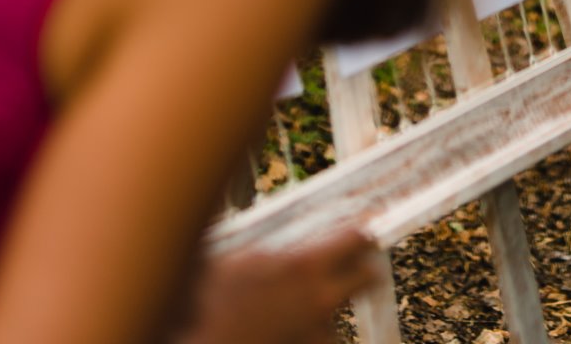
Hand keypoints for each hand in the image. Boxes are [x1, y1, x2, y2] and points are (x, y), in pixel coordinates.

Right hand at [173, 230, 386, 343]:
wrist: (204, 340)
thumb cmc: (216, 300)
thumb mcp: (249, 261)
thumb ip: (282, 255)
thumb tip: (299, 249)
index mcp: (307, 266)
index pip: (355, 240)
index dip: (361, 237)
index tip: (364, 236)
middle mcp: (321, 300)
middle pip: (366, 280)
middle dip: (361, 274)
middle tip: (353, 272)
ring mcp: (317, 335)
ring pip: (336, 322)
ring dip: (323, 318)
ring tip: (292, 316)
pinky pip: (318, 342)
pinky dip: (306, 339)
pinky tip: (284, 333)